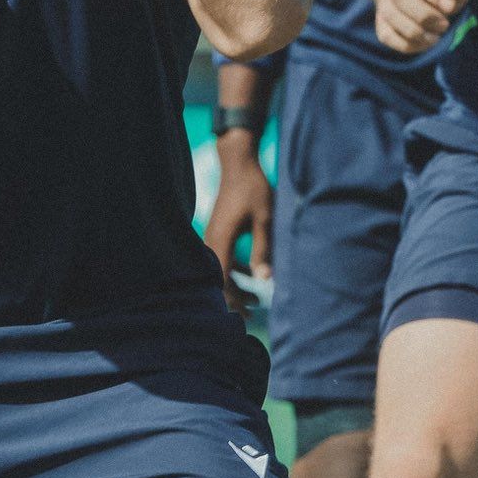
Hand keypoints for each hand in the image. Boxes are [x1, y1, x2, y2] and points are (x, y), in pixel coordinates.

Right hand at [202, 132, 272, 309]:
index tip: (246, 314)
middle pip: (218, 279)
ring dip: (236, 286)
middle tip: (252, 313)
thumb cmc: (253, 189)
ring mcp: (214, 236)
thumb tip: (266, 281)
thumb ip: (263, 250)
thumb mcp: (265, 220)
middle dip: (233, 299)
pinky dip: (235, 270)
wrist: (239, 164)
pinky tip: (252, 274)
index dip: (232, 300)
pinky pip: (222, 258)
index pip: (221, 280)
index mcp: (221, 240)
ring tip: (255, 300)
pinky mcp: (219, 232)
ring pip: (220, 270)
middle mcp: (212, 241)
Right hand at [374, 0, 469, 53]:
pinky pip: (388, 37)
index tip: (450, 8)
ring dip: (418, 32)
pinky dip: (410, 45)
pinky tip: (425, 42)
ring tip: (436, 36)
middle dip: (425, 15)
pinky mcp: (381, 24)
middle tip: (444, 24)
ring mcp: (384, 4)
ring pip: (392, 18)